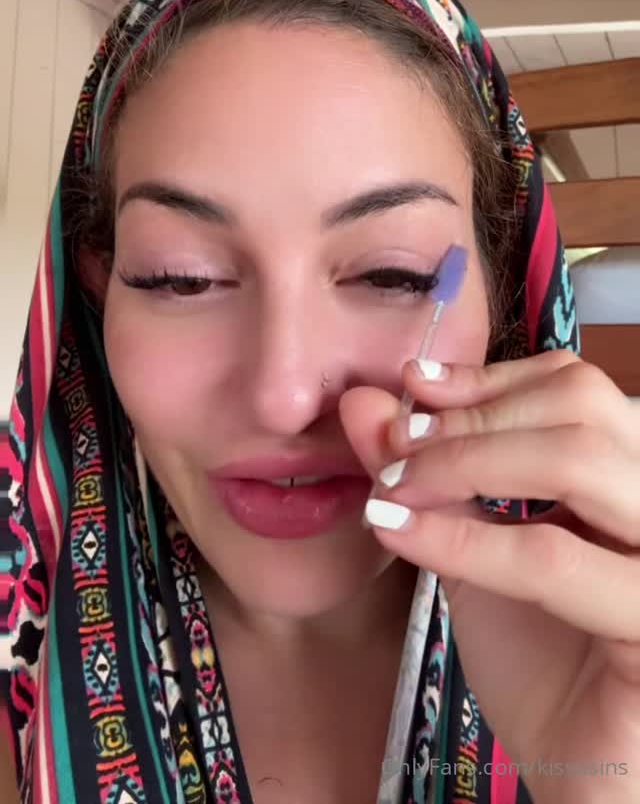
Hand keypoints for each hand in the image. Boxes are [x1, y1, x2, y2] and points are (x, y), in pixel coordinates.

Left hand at [340, 351, 639, 802]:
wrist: (580, 779)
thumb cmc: (545, 667)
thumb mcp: (477, 555)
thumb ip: (431, 478)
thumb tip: (366, 402)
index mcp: (631, 477)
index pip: (578, 387)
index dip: (492, 379)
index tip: (413, 387)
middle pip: (581, 408)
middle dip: (472, 418)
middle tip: (396, 445)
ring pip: (577, 459)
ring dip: (468, 461)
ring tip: (396, 486)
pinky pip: (553, 557)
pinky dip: (466, 539)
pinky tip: (400, 530)